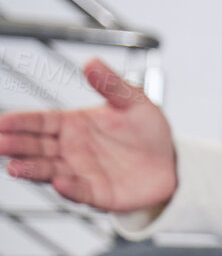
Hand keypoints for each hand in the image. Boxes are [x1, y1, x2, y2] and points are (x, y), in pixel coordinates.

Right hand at [0, 57, 177, 211]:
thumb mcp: (134, 102)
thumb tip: (92, 61)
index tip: (2, 122)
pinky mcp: (99, 194)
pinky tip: (59, 182)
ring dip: (32, 170)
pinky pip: (81, 191)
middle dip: (16, 145)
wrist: (171, 162)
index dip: (20, 122)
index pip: (40, 122)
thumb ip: (111, 85)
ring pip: (50, 171)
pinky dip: (70, 188)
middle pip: (36, 147)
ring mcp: (81, 173)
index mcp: (73, 125)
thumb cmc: (147, 130)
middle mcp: (70, 150)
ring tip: (14, 167)